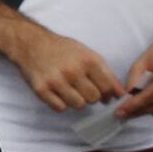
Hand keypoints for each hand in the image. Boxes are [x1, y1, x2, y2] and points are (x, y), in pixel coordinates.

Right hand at [10, 29, 125, 111]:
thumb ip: (106, 73)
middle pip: (93, 98)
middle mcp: (72, 70)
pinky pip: (60, 108)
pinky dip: (62, 104)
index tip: (106, 95)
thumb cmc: (63, 49)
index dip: (109, 94)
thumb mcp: (88, 54)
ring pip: (78, 105)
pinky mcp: (41, 89)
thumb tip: (120, 95)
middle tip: (84, 89)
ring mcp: (56, 81)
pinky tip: (59, 93)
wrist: (32, 43)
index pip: (107, 87)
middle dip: (92, 97)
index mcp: (87, 60)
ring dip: (77, 101)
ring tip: (71, 90)